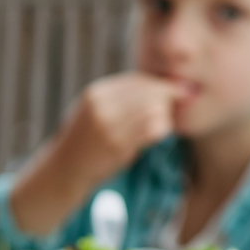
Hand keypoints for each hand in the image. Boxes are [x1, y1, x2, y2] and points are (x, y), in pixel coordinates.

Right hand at [8, 72, 180, 234]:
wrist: (63, 169)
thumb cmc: (84, 141)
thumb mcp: (94, 110)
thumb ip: (118, 99)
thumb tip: (156, 89)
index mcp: (96, 92)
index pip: (138, 80)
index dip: (161, 84)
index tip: (179, 89)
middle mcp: (102, 105)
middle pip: (148, 92)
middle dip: (171, 96)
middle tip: (186, 101)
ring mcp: (109, 126)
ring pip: (153, 110)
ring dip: (167, 115)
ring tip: (167, 122)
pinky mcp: (117, 146)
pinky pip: (151, 131)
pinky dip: (162, 130)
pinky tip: (161, 134)